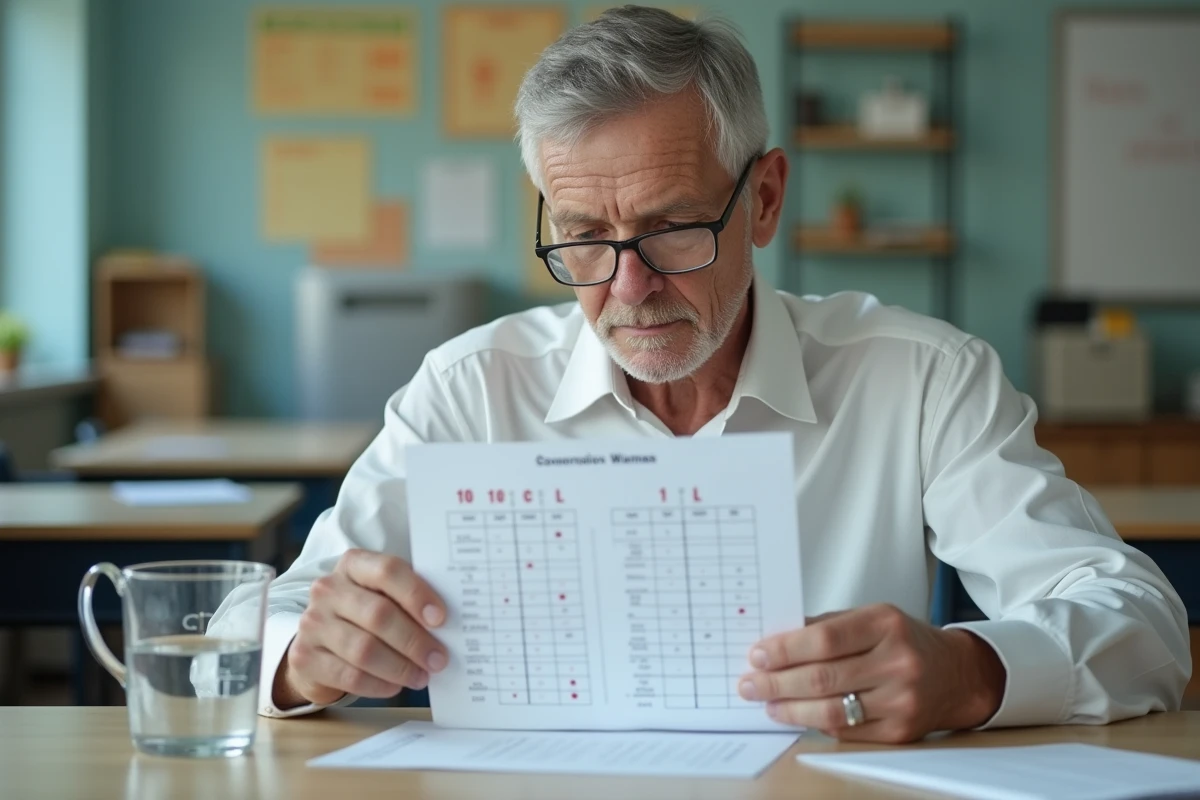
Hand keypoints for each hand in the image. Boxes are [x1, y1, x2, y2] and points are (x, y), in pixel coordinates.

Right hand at [274, 549, 448, 708]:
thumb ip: (409, 599)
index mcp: (353, 564)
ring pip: (364, 649)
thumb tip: (449, 624)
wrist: (319, 640)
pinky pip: (349, 675)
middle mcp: (327, 589)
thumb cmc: (364, 614)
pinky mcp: (304, 657)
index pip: (387, 571)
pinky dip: (378, 684)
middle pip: (378, 614)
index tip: (441, 618)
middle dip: (414, 640)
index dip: (416, 594)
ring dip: (400, 667)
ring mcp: (312, 623)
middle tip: (439, 659)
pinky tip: (395, 686)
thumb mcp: (383, 595)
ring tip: (421, 676)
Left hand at [737, 604, 1005, 742]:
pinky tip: (796, 716)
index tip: (757, 655)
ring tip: (766, 703)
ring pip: (832, 711)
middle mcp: (897, 662)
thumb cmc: (904, 641)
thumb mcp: (871, 618)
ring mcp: (901, 701)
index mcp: (885, 624)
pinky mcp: (900, 732)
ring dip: (790, 709)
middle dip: (777, 682)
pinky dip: (816, 724)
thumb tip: (775, 640)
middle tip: (749, 683)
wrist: (957, 674)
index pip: (824, 639)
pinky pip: (847, 731)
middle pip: (823, 678)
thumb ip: (826, 626)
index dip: (785, 649)